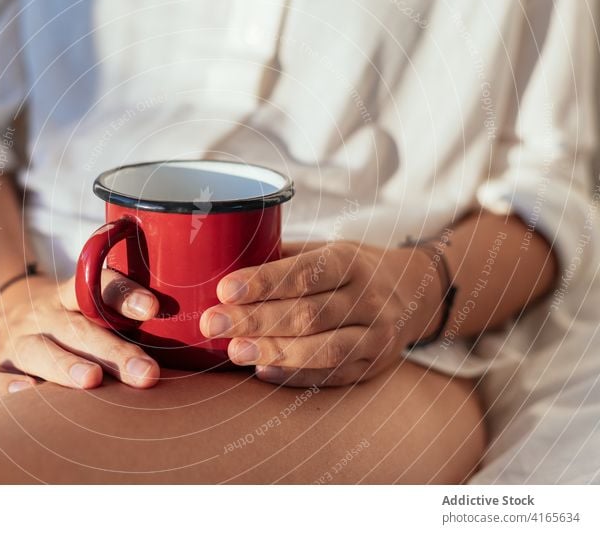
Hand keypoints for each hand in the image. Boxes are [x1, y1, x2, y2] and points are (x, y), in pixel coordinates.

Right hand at [0, 270, 160, 399]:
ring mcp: (18, 338)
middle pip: (79, 328)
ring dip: (65, 365)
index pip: (100, 285)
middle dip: (114, 350)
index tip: (152, 309)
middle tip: (145, 373)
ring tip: (91, 381)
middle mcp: (47, 312)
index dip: (124, 294)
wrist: (10, 309)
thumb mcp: (96, 305)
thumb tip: (193, 334)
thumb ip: (129, 314)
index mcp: (75, 293)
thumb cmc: (75, 318)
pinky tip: (24, 395)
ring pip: (39, 350)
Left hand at [200, 241, 443, 386]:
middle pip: (309, 314)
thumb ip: (283, 259)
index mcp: (351, 261)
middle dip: (256, 320)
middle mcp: (368, 299)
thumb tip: (224, 265)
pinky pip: (334, 376)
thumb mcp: (325, 249)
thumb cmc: (350, 268)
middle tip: (213, 323)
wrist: (413, 292)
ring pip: (324, 350)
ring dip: (274, 352)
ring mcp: (376, 336)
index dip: (264, 282)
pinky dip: (296, 377)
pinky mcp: (374, 366)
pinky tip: (263, 372)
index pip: (306, 273)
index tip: (225, 289)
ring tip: (234, 351)